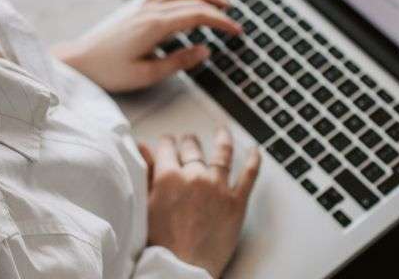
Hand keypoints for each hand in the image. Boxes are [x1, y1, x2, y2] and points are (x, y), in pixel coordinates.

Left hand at [53, 0, 240, 92]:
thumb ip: (179, 62)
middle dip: (217, 8)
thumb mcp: (147, 74)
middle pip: (192, 1)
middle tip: (235, 20)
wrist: (80, 62)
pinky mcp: (137, 11)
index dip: (220, 22)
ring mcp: (142, 8)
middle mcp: (150, 11)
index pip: (197, 16)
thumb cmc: (109, 71)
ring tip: (220, 2)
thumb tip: (204, 50)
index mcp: (155, 26)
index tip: (237, 31)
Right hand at [139, 129, 260, 277]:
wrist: (181, 269)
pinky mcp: (236, 202)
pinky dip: (253, 160)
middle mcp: (194, 176)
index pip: (168, 147)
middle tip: (189, 141)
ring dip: (222, 139)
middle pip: (193, 148)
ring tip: (222, 133)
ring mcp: (218, 187)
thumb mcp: (146, 205)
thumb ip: (146, 173)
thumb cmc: (160, 244)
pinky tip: (255, 151)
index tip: (169, 142)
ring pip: (222, 154)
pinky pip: (249, 175)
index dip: (167, 142)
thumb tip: (143, 148)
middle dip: (189, 142)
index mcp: (168, 176)